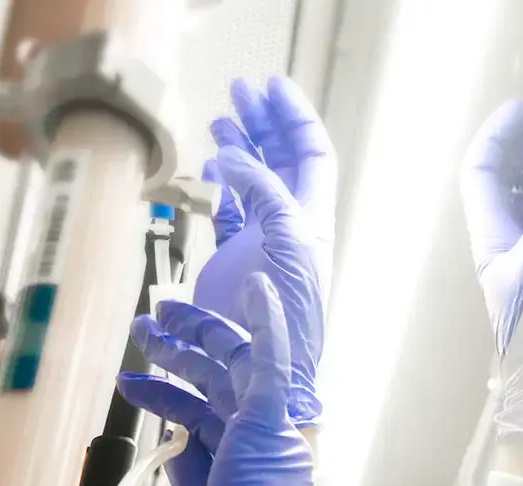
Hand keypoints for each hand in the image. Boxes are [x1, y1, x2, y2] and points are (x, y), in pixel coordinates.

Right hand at [206, 76, 335, 295]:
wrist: (262, 362)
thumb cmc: (285, 307)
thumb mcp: (285, 238)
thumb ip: (263, 191)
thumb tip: (230, 153)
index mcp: (311, 218)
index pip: (311, 155)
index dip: (294, 119)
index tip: (271, 86)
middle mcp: (291, 226)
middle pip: (283, 161)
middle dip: (264, 123)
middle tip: (240, 90)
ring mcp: (262, 243)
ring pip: (254, 183)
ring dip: (240, 149)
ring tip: (221, 119)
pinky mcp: (235, 262)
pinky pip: (232, 213)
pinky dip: (222, 187)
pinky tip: (211, 165)